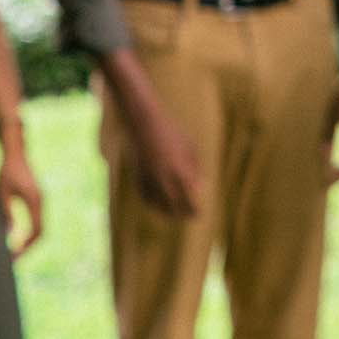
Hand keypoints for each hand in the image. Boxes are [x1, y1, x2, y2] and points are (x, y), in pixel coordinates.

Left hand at [0, 141, 44, 257]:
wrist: (16, 152)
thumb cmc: (7, 170)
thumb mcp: (1, 192)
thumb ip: (5, 212)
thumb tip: (8, 234)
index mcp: (35, 201)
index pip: (37, 230)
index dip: (27, 245)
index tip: (15, 255)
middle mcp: (41, 202)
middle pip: (41, 232)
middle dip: (29, 247)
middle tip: (14, 259)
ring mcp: (40, 201)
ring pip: (40, 227)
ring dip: (29, 241)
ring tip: (15, 253)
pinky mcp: (37, 200)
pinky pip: (37, 221)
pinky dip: (29, 233)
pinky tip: (18, 239)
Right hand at [126, 97, 203, 218]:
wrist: (143, 122)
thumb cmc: (170, 131)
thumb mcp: (189, 146)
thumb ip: (195, 167)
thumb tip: (200, 186)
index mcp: (179, 168)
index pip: (189, 197)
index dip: (194, 209)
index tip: (199, 215)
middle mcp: (163, 176)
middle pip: (173, 204)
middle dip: (181, 213)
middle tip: (189, 217)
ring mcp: (148, 177)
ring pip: (156, 203)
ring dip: (166, 211)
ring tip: (174, 215)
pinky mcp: (137, 175)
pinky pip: (144, 196)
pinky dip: (151, 203)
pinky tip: (158, 206)